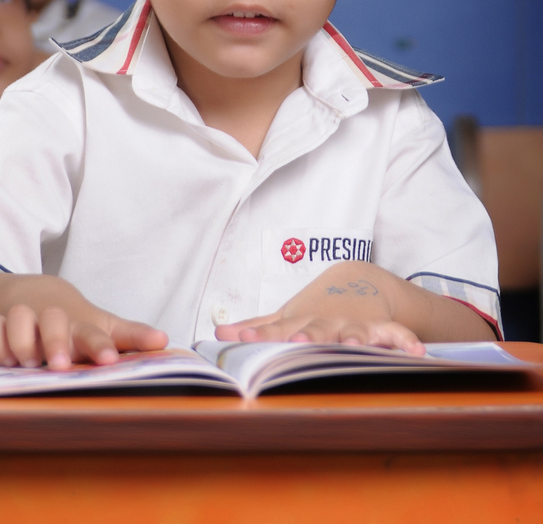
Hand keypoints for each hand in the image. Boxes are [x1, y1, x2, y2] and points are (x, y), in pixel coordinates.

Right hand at [0, 302, 167, 369]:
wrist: (34, 293)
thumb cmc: (74, 319)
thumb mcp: (103, 325)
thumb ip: (130, 335)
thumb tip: (164, 340)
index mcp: (81, 324)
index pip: (95, 332)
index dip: (102, 346)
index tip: (110, 361)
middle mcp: (53, 318)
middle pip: (54, 320)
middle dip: (55, 342)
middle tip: (59, 365)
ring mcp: (24, 316)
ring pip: (19, 318)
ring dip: (22, 341)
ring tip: (28, 362)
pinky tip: (5, 358)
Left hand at [215, 262, 425, 354]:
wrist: (358, 281)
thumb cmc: (315, 310)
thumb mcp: (286, 317)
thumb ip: (256, 328)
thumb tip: (216, 334)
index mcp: (300, 322)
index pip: (275, 329)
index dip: (257, 334)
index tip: (238, 338)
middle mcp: (326, 323)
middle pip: (314, 330)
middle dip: (306, 337)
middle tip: (296, 343)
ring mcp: (354, 325)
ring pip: (354, 333)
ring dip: (352, 339)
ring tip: (352, 347)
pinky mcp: (381, 328)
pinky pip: (396, 335)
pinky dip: (406, 341)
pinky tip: (418, 352)